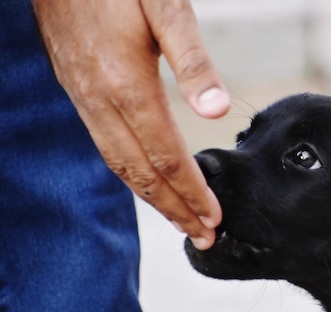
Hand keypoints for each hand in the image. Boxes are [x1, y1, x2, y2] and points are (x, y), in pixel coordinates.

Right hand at [33, 0, 229, 249]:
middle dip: (175, 210)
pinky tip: (147, 181)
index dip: (193, 192)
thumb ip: (193, 61)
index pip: (167, 158)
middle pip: (142, 175)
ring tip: (181, 221)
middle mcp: (102, 103)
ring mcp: (86, 100)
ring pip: (121, 166)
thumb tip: (217, 112)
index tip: (215, 217)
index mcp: (128, 87)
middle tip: (203, 237)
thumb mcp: (167, 8)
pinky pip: (107, 147)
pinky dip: (132, 175)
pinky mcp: (80, 92)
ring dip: (153, 199)